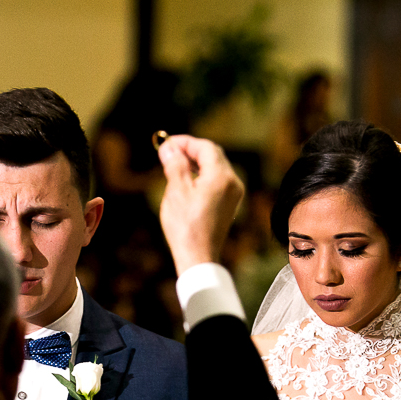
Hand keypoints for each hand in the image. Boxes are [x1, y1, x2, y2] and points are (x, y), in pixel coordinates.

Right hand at [156, 134, 243, 272]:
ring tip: (173, 166)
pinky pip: (216, 181)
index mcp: (221, 177)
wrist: (198, 257)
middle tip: (169, 152)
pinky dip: (201, 176)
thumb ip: (175, 164)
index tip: (167, 143)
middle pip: (212, 155)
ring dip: (195, 163)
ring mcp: (233, 194)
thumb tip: (169, 148)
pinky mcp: (229, 204)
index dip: (185, 142)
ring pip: (215, 168)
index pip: (205, 147)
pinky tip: (185, 181)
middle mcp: (232, 182)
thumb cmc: (186, 226)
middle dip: (190, 151)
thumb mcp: (176, 191)